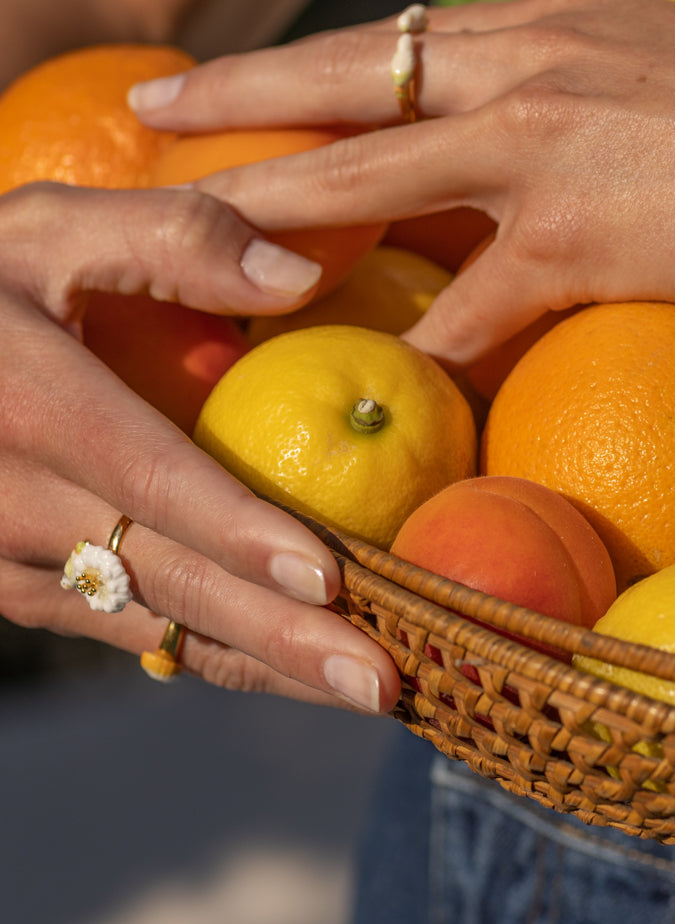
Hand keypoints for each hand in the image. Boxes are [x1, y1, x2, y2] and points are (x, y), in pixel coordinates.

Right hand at [0, 182, 401, 711]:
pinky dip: (218, 651)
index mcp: (33, 402)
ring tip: (369, 693)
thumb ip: (176, 237)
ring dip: (265, 663)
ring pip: (155, 626)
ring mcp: (7, 559)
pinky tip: (297, 668)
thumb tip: (303, 273)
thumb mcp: (51, 230)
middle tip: (387, 683)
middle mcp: (13, 499)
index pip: (150, 478)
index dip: (240, 531)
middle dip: (282, 638)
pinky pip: (129, 631)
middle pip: (169, 580)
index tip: (328, 580)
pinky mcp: (15, 588)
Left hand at [128, 0, 674, 369]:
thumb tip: (602, 120)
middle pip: (351, 71)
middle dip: (242, 88)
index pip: (420, 33)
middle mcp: (538, 63)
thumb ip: (626, 82)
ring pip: (365, 173)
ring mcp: (543, 146)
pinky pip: (467, 310)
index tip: (275, 67)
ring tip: (197, 228)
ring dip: (272, 206)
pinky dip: (419, 349)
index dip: (334, 55)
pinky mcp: (571, 238)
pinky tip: (376, 379)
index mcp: (570, 19)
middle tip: (155, 102)